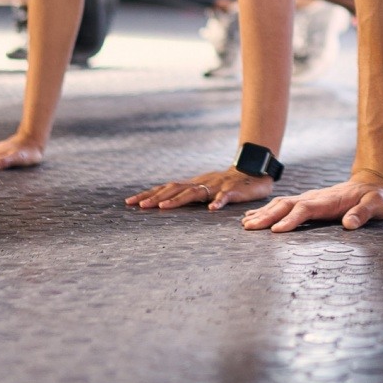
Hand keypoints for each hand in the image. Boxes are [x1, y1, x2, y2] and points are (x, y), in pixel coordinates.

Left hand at [126, 166, 273, 210]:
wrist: (253, 173)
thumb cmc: (227, 185)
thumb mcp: (204, 189)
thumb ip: (188, 195)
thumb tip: (164, 203)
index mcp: (192, 184)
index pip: (166, 188)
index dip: (148, 194)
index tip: (129, 202)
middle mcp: (200, 184)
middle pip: (174, 189)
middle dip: (156, 197)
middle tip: (139, 206)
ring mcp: (215, 187)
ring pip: (194, 193)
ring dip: (178, 200)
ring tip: (163, 207)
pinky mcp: (232, 191)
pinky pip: (224, 197)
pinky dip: (218, 203)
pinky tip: (212, 210)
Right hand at [239, 177, 382, 231]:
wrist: (374, 183)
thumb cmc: (378, 197)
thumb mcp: (378, 205)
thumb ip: (364, 213)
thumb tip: (349, 224)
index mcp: (330, 200)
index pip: (306, 208)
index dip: (291, 219)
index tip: (276, 231)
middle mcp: (316, 197)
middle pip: (287, 205)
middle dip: (268, 216)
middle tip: (249, 228)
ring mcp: (311, 198)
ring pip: (282, 203)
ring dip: (264, 213)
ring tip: (246, 224)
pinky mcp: (309, 202)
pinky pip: (284, 205)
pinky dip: (268, 210)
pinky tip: (256, 217)